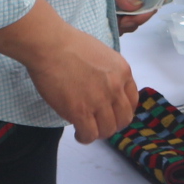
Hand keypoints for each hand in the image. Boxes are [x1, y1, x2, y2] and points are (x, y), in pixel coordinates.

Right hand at [26, 27, 139, 143]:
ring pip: (108, 130)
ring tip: (87, 129)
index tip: (112, 113)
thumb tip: (103, 88)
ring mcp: (99, 101)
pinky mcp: (81, 112)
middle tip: (100, 123)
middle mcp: (116, 88)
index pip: (132, 101)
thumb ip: (109, 73)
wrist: (51, 46)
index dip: (122, 110)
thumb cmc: (70, 45)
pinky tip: (78, 133)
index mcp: (123, 72)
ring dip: (99, 133)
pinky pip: (90, 134)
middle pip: (124, 118)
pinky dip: (85, 137)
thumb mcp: (103, 55)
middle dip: (113, 124)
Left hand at [105, 0, 153, 33]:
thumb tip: (135, 6)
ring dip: (122, 27)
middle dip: (133, 22)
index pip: (149, 1)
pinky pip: (113, 25)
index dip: (146, 12)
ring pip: (127, 23)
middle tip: (122, 22)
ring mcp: (117, 5)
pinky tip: (104, 26)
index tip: (135, 17)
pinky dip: (112, 28)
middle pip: (138, 15)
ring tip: (112, 24)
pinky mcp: (105, 11)